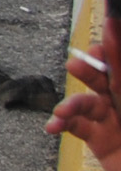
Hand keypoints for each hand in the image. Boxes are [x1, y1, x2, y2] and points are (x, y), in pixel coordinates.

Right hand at [48, 51, 120, 170]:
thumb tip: (113, 31)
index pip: (118, 63)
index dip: (109, 49)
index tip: (100, 40)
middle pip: (101, 76)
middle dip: (87, 69)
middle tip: (76, 66)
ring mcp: (111, 119)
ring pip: (85, 101)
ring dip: (71, 103)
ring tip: (64, 111)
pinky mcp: (99, 139)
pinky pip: (76, 126)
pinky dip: (62, 123)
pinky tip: (55, 125)